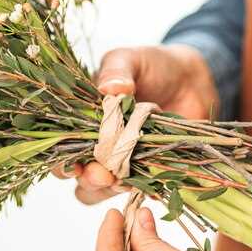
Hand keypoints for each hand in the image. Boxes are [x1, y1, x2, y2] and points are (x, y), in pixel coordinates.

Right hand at [53, 45, 219, 203]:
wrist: (191, 78)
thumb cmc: (151, 66)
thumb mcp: (130, 60)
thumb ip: (117, 70)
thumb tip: (109, 88)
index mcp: (83, 121)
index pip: (61, 149)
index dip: (62, 163)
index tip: (74, 166)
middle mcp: (99, 146)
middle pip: (81, 179)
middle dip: (88, 181)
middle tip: (103, 175)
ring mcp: (124, 161)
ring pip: (105, 190)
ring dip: (111, 190)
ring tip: (123, 182)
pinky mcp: (150, 169)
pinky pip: (142, 189)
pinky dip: (144, 190)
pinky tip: (151, 185)